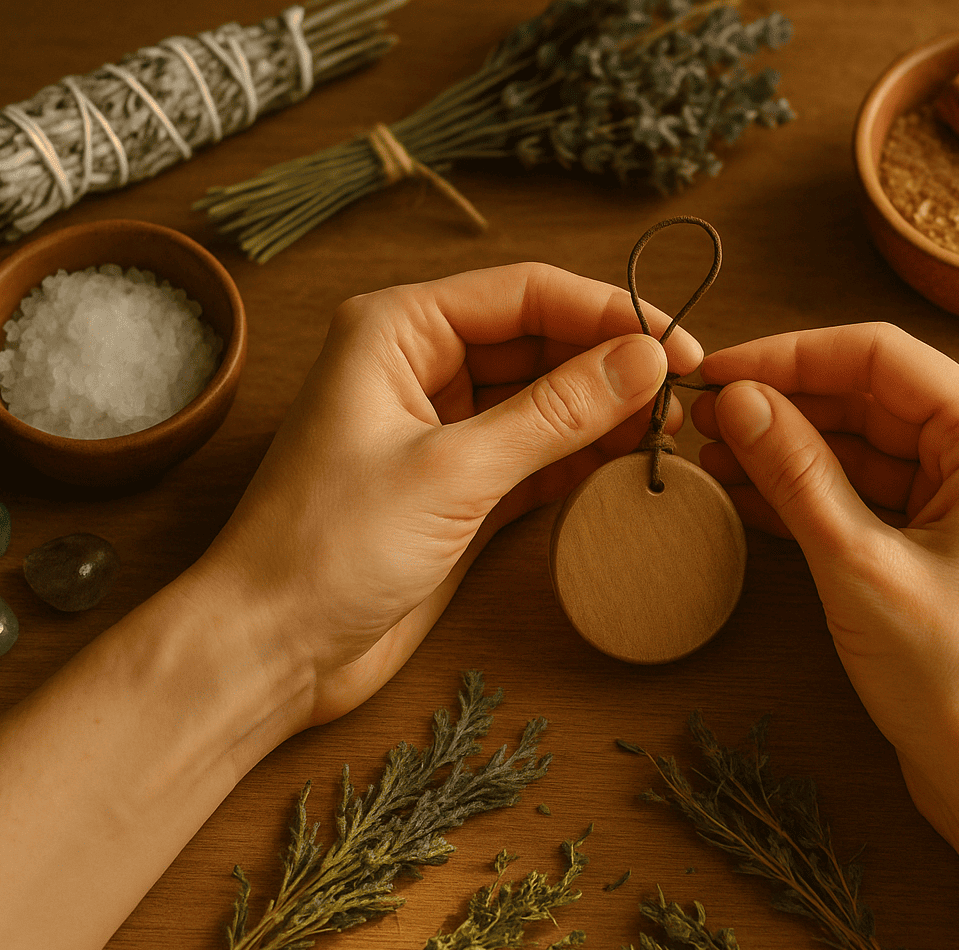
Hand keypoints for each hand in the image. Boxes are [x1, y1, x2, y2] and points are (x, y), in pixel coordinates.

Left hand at [192, 263, 700, 728]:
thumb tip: (646, 358)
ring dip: (606, 413)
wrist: (272, 649)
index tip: (682, 347)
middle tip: (686, 398)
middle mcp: (420, 365)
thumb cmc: (328, 547)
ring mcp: (443, 427)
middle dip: (613, 364)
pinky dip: (582, 458)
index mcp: (399, 330)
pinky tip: (629, 465)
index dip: (611, 313)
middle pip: (542, 339)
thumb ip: (556, 412)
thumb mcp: (454, 472)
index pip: (526, 292)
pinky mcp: (460, 485)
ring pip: (546, 397)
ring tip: (670, 435)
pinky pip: (538, 453)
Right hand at [691, 322, 958, 843]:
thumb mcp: (859, 566)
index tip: (716, 374)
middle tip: (702, 418)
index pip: (881, 356)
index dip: (788, 356)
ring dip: (792, 452)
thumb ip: (796, 473)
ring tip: (711, 454)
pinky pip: (875, 499)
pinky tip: (747, 495)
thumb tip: (739, 400)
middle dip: (786, 406)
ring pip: (869, 450)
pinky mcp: (951, 548)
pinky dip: (815, 496)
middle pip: (874, 399)